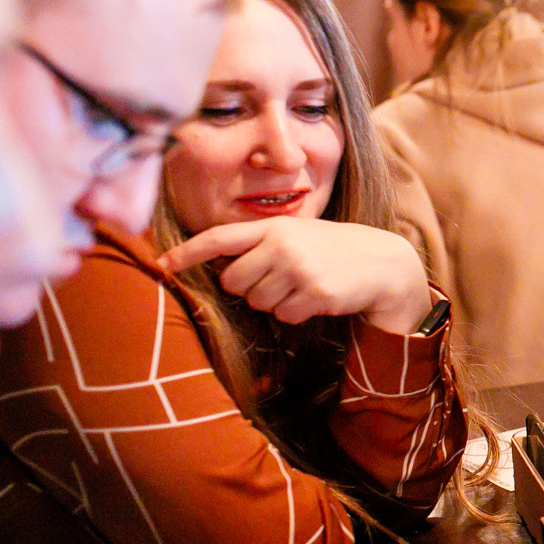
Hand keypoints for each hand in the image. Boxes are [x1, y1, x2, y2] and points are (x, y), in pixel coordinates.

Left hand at [158, 217, 432, 333]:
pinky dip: (295, 313)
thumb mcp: (297, 235)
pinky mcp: (315, 293)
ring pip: (257, 302)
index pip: (219, 239)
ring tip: (302, 287)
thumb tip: (222, 271)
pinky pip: (283, 316)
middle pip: (233, 281)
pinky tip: (316, 298)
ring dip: (275, 302)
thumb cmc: (331, 250)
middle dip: (248, 288)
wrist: (381, 263)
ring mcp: (299, 270)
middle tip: (277, 280)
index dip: (188, 253)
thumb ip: (261, 245)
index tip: (163, 264)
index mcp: (274, 227)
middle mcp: (283, 245)